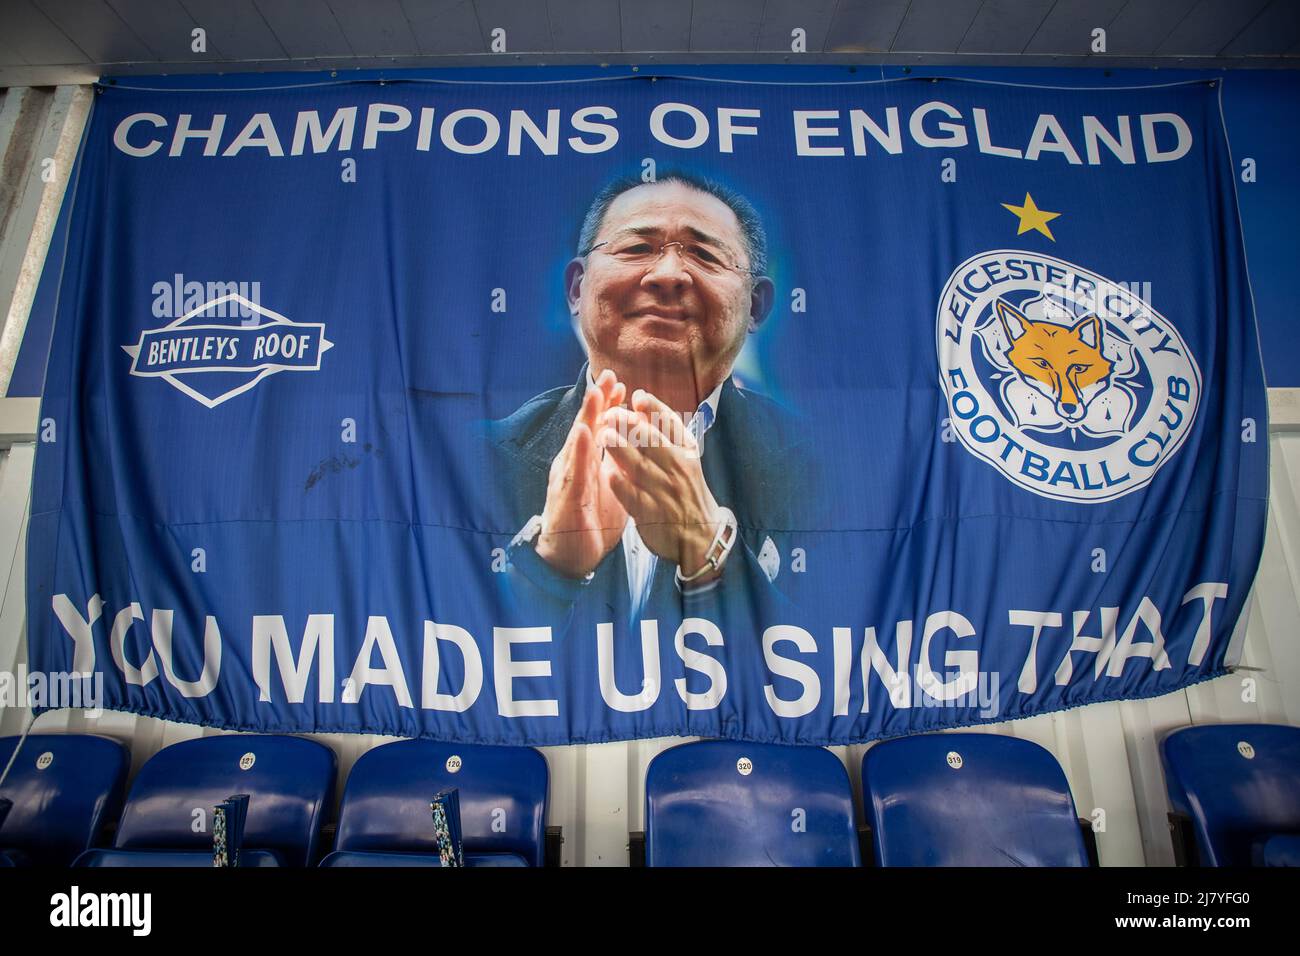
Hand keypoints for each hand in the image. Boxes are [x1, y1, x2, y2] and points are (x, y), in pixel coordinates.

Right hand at [535, 369, 627, 577]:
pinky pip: (574, 471)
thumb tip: (632, 446)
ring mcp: (568, 479)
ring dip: (586, 417)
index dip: (609, 406)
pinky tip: (585, 433)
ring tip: (595, 394)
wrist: (570, 557)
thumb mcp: (609, 488)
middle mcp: (574, 465)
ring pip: (578, 443)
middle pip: (586, 427)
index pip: (599, 428)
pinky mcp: (567, 496)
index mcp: (586, 463)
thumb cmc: (589, 521)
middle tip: (607, 375)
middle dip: (597, 401)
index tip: (622, 384)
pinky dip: (579, 451)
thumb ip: (616, 465)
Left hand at [599, 388, 725, 583]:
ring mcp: (664, 491)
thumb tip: (638, 401)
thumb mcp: (683, 458)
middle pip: (652, 441)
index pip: (671, 423)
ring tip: (603, 436)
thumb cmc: (685, 489)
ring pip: (640, 466)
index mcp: (686, 451)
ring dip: (620, 449)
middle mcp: (678, 469)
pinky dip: (621, 485)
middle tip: (609, 414)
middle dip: (628, 424)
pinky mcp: (651, 514)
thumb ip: (662, 432)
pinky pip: (633, 497)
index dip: (654, 407)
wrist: (700, 535)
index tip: (637, 397)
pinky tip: (607, 474)